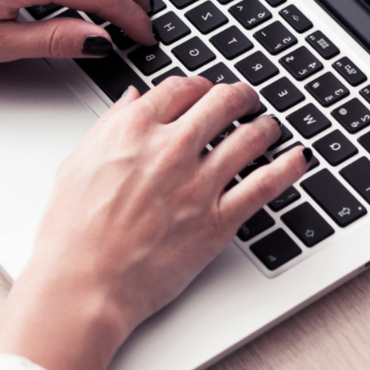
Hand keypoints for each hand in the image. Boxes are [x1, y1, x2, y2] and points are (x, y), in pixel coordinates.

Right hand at [0, 76, 308, 369]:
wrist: (83, 284)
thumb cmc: (71, 233)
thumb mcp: (77, 162)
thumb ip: (110, 124)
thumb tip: (131, 99)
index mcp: (133, 130)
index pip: (181, 87)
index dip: (200, 85)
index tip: (205, 91)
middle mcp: (170, 149)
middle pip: (222, 102)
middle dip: (240, 96)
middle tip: (246, 99)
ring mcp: (198, 184)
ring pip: (250, 137)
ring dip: (266, 126)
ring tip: (270, 126)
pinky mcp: (218, 220)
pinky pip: (265, 185)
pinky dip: (288, 167)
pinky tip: (297, 158)